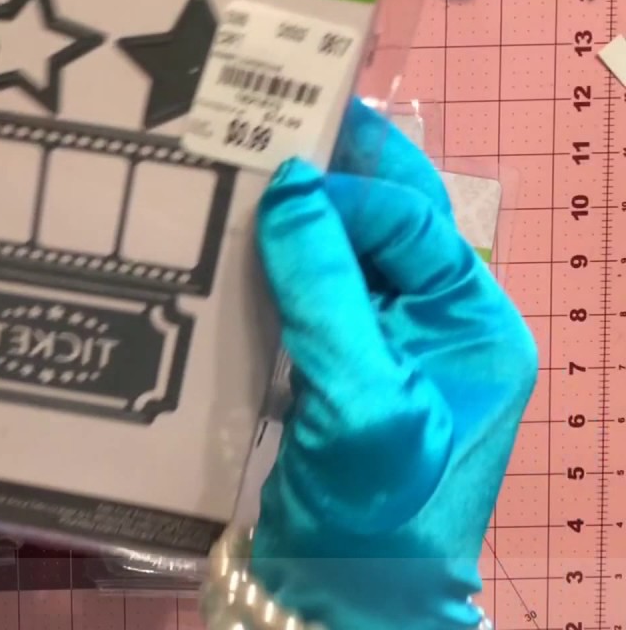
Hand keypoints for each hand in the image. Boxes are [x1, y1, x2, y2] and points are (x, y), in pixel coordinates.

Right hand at [249, 99, 536, 629]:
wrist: (340, 605)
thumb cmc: (375, 508)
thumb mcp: (361, 395)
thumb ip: (326, 287)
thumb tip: (287, 183)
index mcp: (471, 323)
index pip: (411, 223)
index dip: (348, 190)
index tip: (277, 167)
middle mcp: (435, 327)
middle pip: (385, 226)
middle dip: (333, 177)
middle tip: (268, 119)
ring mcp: (383, 351)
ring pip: (340, 259)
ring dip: (295, 220)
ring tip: (238, 174)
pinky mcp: (332, 375)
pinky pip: (306, 301)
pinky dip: (271, 272)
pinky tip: (228, 253)